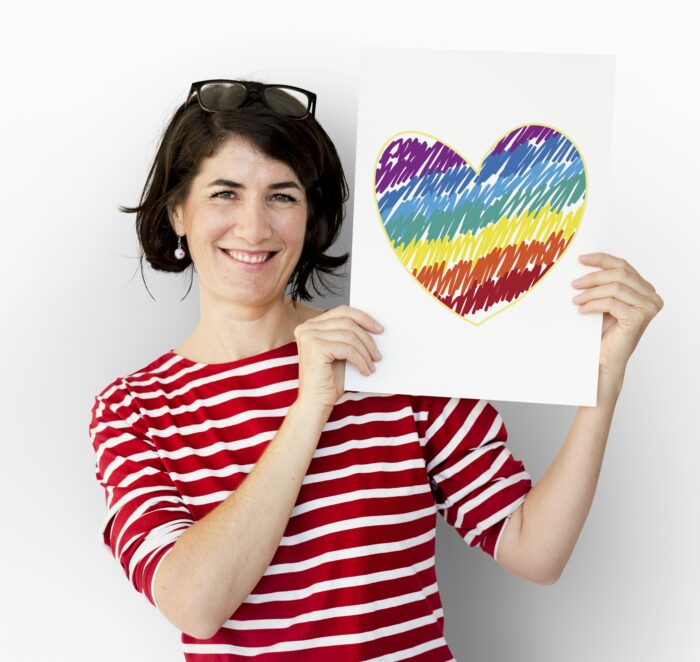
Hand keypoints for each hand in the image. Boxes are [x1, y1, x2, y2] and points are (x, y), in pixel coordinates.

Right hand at [293, 305, 383, 411]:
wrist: (314, 403)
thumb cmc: (328, 380)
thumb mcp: (339, 352)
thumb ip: (347, 336)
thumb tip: (372, 325)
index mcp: (310, 325)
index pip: (342, 312)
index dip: (363, 318)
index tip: (378, 328)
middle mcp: (307, 328)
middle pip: (347, 322)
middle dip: (367, 338)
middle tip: (378, 353)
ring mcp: (309, 336)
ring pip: (350, 336)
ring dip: (366, 352)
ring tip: (373, 364)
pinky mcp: (316, 348)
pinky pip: (348, 349)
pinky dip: (361, 360)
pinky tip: (366, 371)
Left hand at [571, 252, 663, 386]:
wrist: (604, 359)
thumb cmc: (603, 331)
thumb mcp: (604, 301)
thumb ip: (604, 283)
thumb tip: (584, 263)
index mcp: (645, 289)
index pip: (623, 266)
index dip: (602, 259)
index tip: (581, 259)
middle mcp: (651, 297)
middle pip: (620, 274)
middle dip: (593, 276)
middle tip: (574, 284)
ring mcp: (648, 307)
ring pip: (615, 287)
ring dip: (591, 292)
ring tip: (575, 299)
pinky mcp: (639, 318)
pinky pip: (611, 303)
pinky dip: (593, 304)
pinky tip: (581, 310)